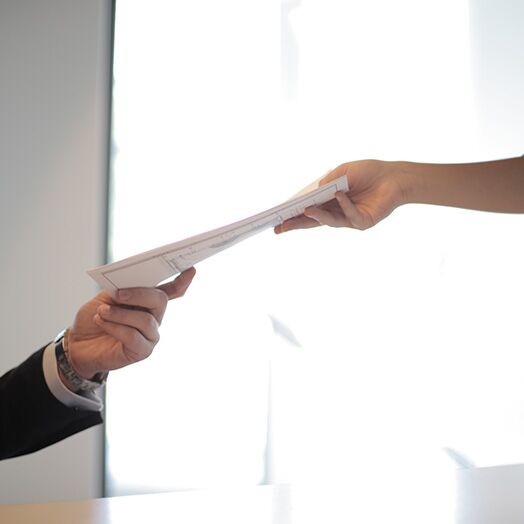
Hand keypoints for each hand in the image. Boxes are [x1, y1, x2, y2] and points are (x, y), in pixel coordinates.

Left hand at [65, 268, 195, 380]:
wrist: (78, 343)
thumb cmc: (95, 317)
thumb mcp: (106, 296)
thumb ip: (122, 288)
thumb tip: (130, 282)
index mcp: (149, 301)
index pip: (172, 291)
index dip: (182, 281)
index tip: (191, 270)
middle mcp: (155, 318)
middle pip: (160, 301)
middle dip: (139, 294)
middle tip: (118, 294)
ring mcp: (150, 336)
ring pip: (145, 320)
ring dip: (120, 314)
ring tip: (102, 312)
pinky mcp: (142, 351)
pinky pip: (133, 336)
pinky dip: (115, 327)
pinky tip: (102, 322)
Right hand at [274, 160, 405, 232]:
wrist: (394, 177)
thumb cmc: (369, 172)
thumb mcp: (343, 171)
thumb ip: (328, 182)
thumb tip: (313, 192)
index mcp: (329, 201)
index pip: (308, 210)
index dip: (293, 214)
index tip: (277, 218)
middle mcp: (336, 212)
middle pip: (313, 221)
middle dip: (296, 224)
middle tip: (280, 228)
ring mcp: (349, 219)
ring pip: (328, 221)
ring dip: (316, 215)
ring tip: (305, 210)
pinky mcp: (362, 222)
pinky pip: (349, 215)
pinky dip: (344, 204)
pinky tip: (339, 195)